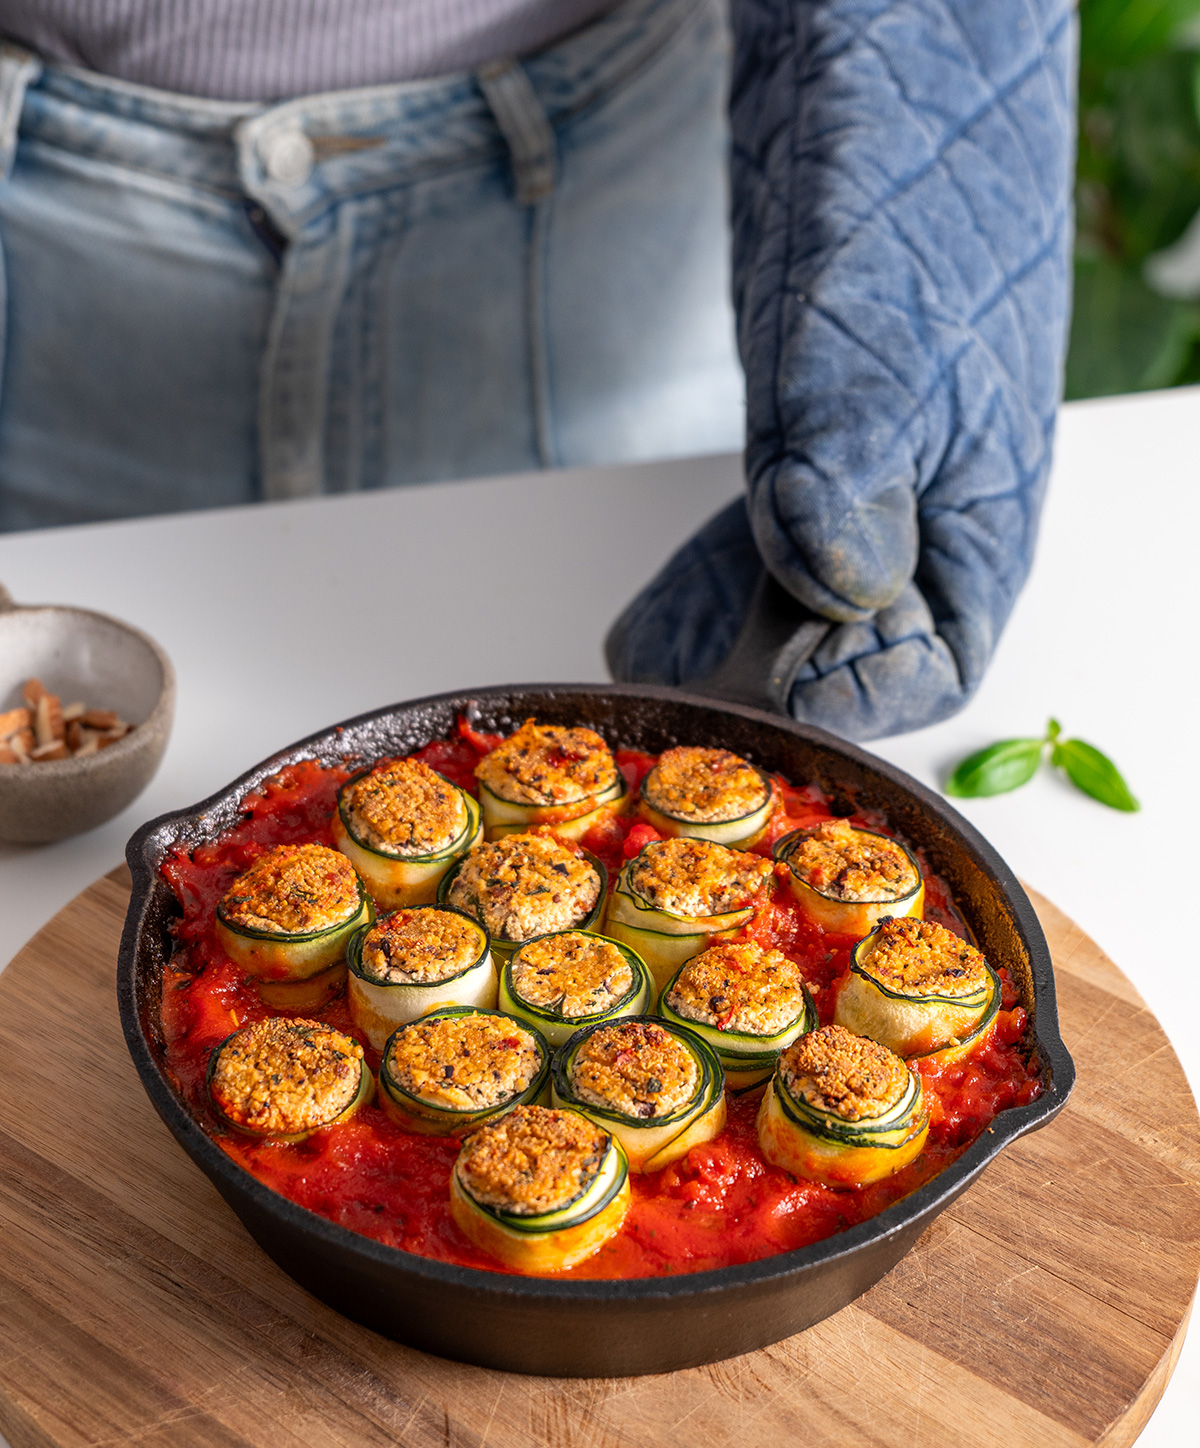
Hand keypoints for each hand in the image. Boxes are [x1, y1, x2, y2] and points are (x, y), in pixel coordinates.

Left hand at [607, 0, 1075, 739]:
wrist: (884, 51)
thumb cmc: (915, 177)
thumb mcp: (878, 348)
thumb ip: (848, 484)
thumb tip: (829, 597)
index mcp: (984, 511)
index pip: (926, 668)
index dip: (842, 699)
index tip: (761, 688)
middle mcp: (931, 509)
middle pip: (854, 655)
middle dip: (763, 688)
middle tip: (675, 708)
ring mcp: (870, 474)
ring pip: (803, 608)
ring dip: (725, 647)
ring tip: (651, 673)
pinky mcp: (815, 438)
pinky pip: (769, 549)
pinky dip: (711, 590)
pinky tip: (656, 618)